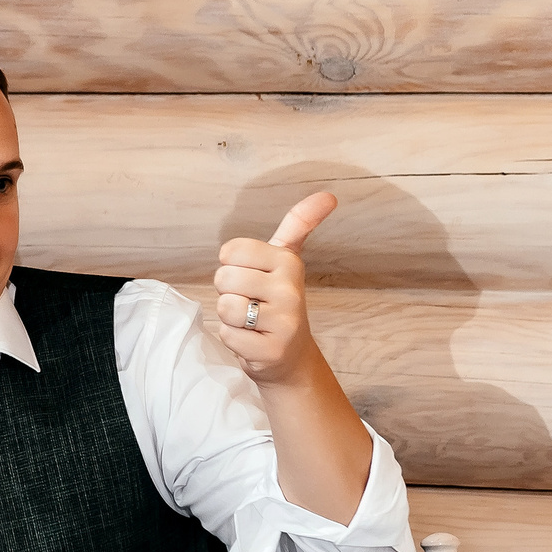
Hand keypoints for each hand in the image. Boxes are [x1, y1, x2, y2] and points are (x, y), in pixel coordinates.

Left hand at [213, 191, 336, 383]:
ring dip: (231, 318)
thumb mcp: (287, 260)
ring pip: (225, 307)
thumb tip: (328, 195)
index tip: (251, 276)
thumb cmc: (279, 301)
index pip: (230, 251)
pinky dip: (234, 340)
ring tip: (252, 321)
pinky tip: (253, 340)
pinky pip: (228, 335)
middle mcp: (290, 289)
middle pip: (224, 279)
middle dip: (230, 292)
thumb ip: (299, 223)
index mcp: (288, 261)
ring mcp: (284, 322)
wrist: (292, 357)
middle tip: (252, 302)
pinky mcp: (272, 350)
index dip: (231, 266)